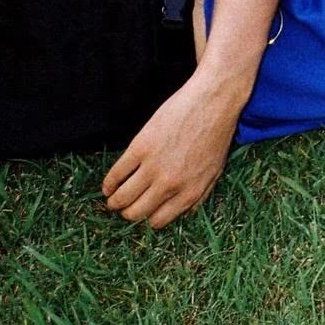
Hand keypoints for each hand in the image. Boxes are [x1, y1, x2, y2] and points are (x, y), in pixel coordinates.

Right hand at [101, 72, 241, 228]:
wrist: (212, 103)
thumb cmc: (216, 135)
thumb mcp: (215, 171)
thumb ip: (200, 195)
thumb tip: (185, 213)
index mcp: (190, 192)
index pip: (159, 220)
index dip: (147, 219)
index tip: (142, 213)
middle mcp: (170, 185)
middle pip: (136, 212)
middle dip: (128, 213)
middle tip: (123, 207)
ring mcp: (153, 167)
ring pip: (122, 197)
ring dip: (113, 202)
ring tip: (112, 199)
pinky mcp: (140, 148)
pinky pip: (116, 174)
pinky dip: (108, 183)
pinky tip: (108, 185)